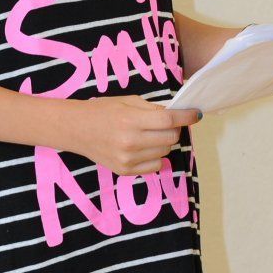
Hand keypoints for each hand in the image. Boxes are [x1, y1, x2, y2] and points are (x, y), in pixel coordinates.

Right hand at [73, 95, 200, 174]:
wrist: (76, 129)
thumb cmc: (103, 110)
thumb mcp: (127, 102)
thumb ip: (152, 109)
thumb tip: (176, 116)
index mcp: (131, 121)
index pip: (168, 121)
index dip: (186, 117)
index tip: (196, 114)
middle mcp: (131, 142)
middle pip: (170, 138)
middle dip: (174, 129)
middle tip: (166, 123)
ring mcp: (128, 160)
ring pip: (165, 152)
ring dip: (164, 142)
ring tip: (149, 134)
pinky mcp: (125, 171)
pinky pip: (155, 166)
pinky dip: (156, 157)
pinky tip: (144, 148)